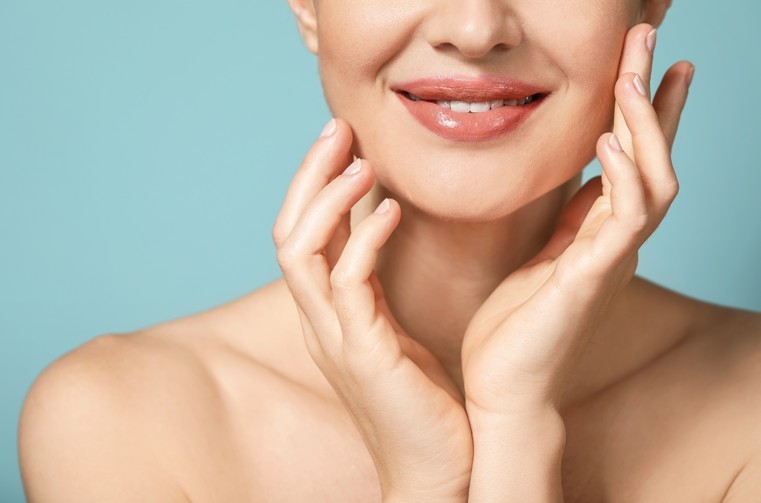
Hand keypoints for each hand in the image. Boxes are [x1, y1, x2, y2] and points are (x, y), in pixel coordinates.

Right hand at [272, 119, 471, 501]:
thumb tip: (379, 232)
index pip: (303, 237)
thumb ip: (376, 286)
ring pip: (302, 253)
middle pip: (289, 233)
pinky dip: (364, 240)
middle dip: (308, 177)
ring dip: (326, 200)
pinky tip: (390, 211)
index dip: (315, 187)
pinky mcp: (363, 353)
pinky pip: (349, 284)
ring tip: (357, 159)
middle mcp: (321, 322)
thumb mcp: (392, 331)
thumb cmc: (423, 401)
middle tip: (337, 128)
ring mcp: (335, 338)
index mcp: (329, 315)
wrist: (435, 470)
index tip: (344, 144)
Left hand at [460, 23, 693, 418]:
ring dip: (644, 126)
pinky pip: (623, 221)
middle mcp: (614, 244)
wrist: (502, 390)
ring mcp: (609, 262)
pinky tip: (608, 141)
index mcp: (597, 237)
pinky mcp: (592, 280)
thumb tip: (572, 179)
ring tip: (631, 75)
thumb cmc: (513, 330)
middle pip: (652, 158)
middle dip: (651, 97)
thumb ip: (562, 221)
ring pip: (653, 181)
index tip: (646, 62)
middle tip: (650, 38)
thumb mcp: (539, 259)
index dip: (643, 112)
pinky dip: (624, 178)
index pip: (632, 161)